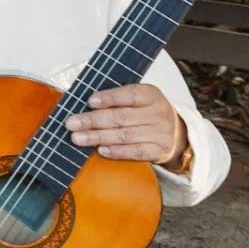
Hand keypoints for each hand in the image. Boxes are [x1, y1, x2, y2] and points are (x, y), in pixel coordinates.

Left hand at [65, 84, 187, 165]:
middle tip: (72, 123)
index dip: (110, 98)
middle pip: (122, 117)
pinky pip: (136, 152)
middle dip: (93, 120)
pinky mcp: (159, 151)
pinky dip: (117, 152)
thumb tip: (84, 104)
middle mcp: (158, 113)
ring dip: (98, 137)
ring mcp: (160, 133)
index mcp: (151, 95)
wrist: (176, 133)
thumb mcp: (138, 99)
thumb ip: (117, 99)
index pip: (130, 95)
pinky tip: (101, 150)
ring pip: (126, 135)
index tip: (90, 101)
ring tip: (77, 138)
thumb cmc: (146, 112)